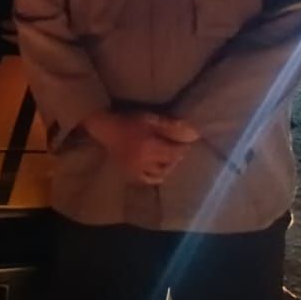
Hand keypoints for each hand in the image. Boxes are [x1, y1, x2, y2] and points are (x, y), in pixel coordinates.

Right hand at [83, 111, 200, 185]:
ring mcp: (136, 169)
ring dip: (168, 167)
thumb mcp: (151, 119)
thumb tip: (194, 133)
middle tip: (178, 150)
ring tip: (169, 160)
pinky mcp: (130, 173)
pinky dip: (155, 177)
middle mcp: (144, 161)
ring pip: (159, 173)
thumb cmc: (129, 121)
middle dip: (176, 158)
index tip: (186, 143)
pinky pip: (147, 179)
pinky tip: (158, 171)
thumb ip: (172, 126)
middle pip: (169, 164)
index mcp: (151, 147)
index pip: (175, 152)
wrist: (106, 129)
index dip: (183, 148)